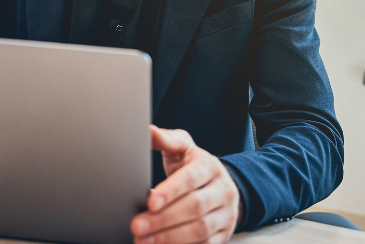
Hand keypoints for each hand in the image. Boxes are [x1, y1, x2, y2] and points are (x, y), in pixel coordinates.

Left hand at [131, 126, 240, 243]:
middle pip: (195, 207)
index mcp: (210, 166)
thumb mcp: (182, 149)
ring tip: (144, 241)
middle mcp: (223, 190)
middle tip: (137, 226)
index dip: (171, 191)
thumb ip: (166, 140)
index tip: (150, 201)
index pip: (192, 178)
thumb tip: (148, 131)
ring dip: (170, 238)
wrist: (219, 186)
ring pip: (201, 230)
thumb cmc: (193, 166)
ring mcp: (226, 214)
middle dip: (164, 219)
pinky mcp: (225, 235)